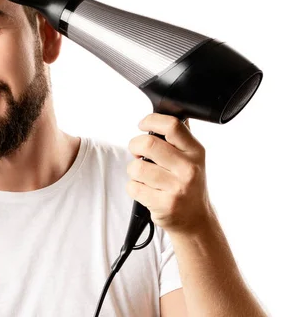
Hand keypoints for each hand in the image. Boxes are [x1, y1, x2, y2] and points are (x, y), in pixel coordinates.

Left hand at [126, 113, 211, 234]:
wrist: (196, 220)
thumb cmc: (188, 184)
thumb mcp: (192, 158)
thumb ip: (180, 136)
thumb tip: (168, 109)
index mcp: (195, 151)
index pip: (172, 125)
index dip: (150, 121)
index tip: (142, 125)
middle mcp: (189, 168)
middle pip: (147, 144)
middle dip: (134, 146)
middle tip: (138, 154)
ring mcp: (177, 188)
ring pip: (136, 167)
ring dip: (133, 171)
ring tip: (144, 176)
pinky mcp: (164, 204)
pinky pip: (133, 187)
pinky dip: (134, 188)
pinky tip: (146, 191)